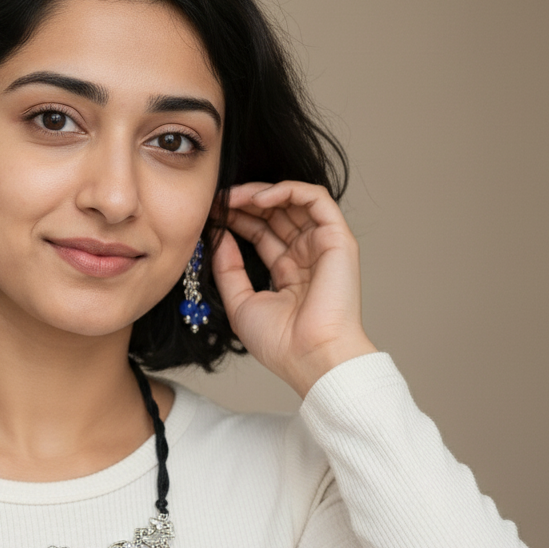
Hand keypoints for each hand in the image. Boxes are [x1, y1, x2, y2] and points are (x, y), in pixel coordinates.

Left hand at [211, 181, 376, 396]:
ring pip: (293, 201)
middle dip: (244, 203)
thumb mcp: (240, 302)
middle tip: (217, 198)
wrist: (310, 357)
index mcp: (288, 273)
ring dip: (260, 192)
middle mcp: (307, 256)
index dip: (236, 219)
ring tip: (232, 196)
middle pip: (274, 215)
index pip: (260, 233)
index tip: (210, 212)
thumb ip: (227, 269)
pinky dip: (287, 190)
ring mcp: (323, 246)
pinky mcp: (338, 239)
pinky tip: (259, 199)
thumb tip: (218, 236)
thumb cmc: (279, 342)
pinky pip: (316, 199)